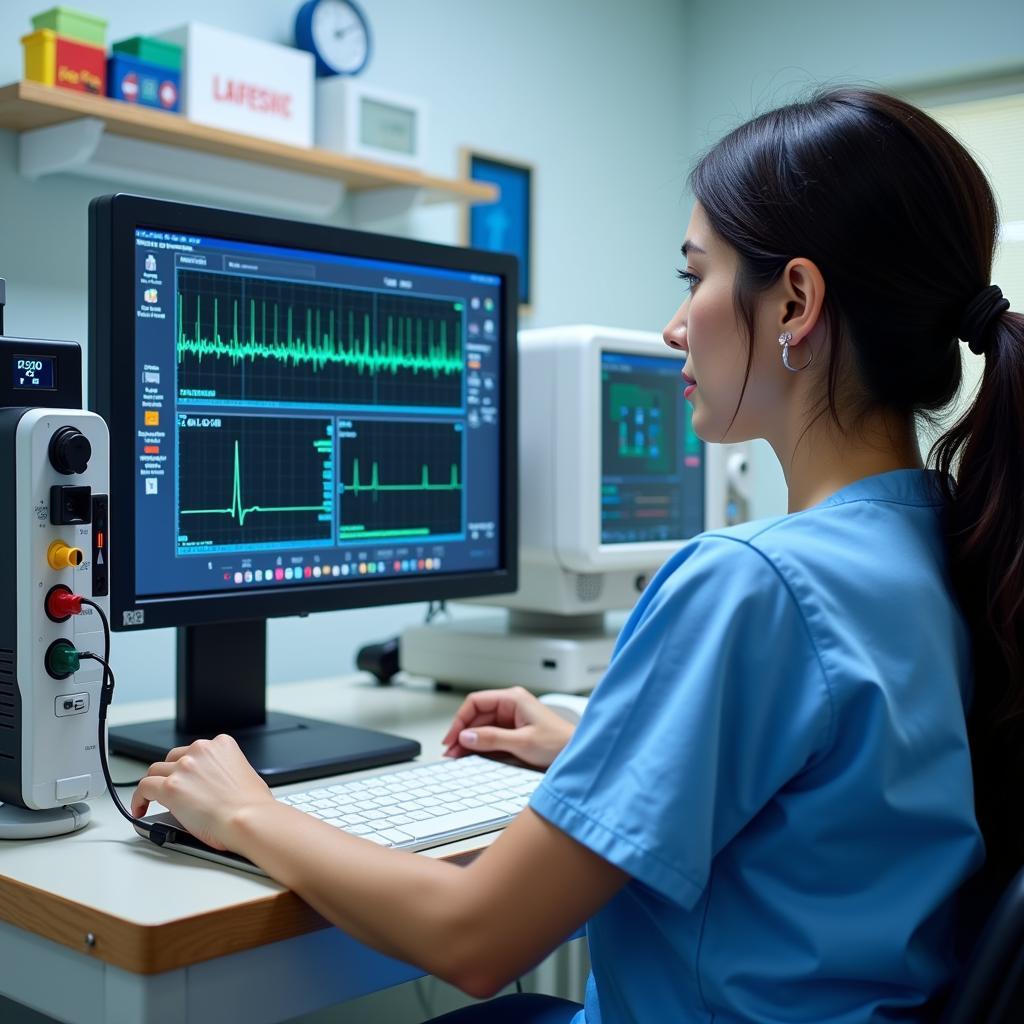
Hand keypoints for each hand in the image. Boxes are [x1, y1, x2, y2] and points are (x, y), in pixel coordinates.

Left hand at [131, 734, 274, 850]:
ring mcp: (184, 768)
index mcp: (221, 744)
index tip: (185, 778)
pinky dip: (139, 798)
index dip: (187, 766)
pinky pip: (144, 788)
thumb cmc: (252, 805)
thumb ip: (225, 771)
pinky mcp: (170, 788)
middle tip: (170, 790)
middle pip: (172, 758)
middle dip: (169, 774)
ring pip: (155, 771)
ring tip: (152, 800)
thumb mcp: (244, 772)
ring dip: (154, 786)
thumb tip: (216, 785)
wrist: (248, 818)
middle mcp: (200, 751)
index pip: (195, 751)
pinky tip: (140, 809)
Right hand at [441, 687, 574, 768]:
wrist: (578, 755)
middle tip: (451, 752)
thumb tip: (466, 736)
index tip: (451, 738)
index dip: (460, 719)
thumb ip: (492, 739)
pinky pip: (490, 737)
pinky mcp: (514, 734)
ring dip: (469, 741)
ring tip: (457, 757)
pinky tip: (471, 757)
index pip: (476, 702)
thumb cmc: (560, 743)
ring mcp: (512, 720)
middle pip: (476, 716)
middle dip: (462, 733)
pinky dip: (480, 747)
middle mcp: (511, 706)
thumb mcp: (523, 742)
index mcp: (513, 699)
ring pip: (482, 728)